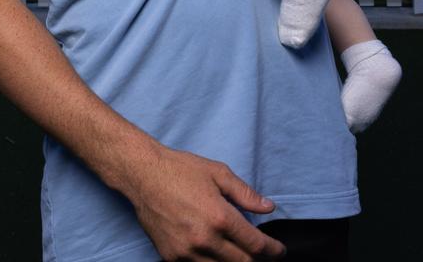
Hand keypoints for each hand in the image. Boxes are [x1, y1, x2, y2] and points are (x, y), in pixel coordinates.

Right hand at [130, 146, 284, 260]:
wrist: (143, 176)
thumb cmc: (181, 169)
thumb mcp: (218, 173)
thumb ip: (245, 194)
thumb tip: (268, 207)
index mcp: (220, 217)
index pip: (255, 245)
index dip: (272, 251)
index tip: (279, 251)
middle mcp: (205, 240)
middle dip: (257, 260)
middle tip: (263, 254)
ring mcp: (187, 253)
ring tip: (240, 253)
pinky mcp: (172, 258)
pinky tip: (215, 253)